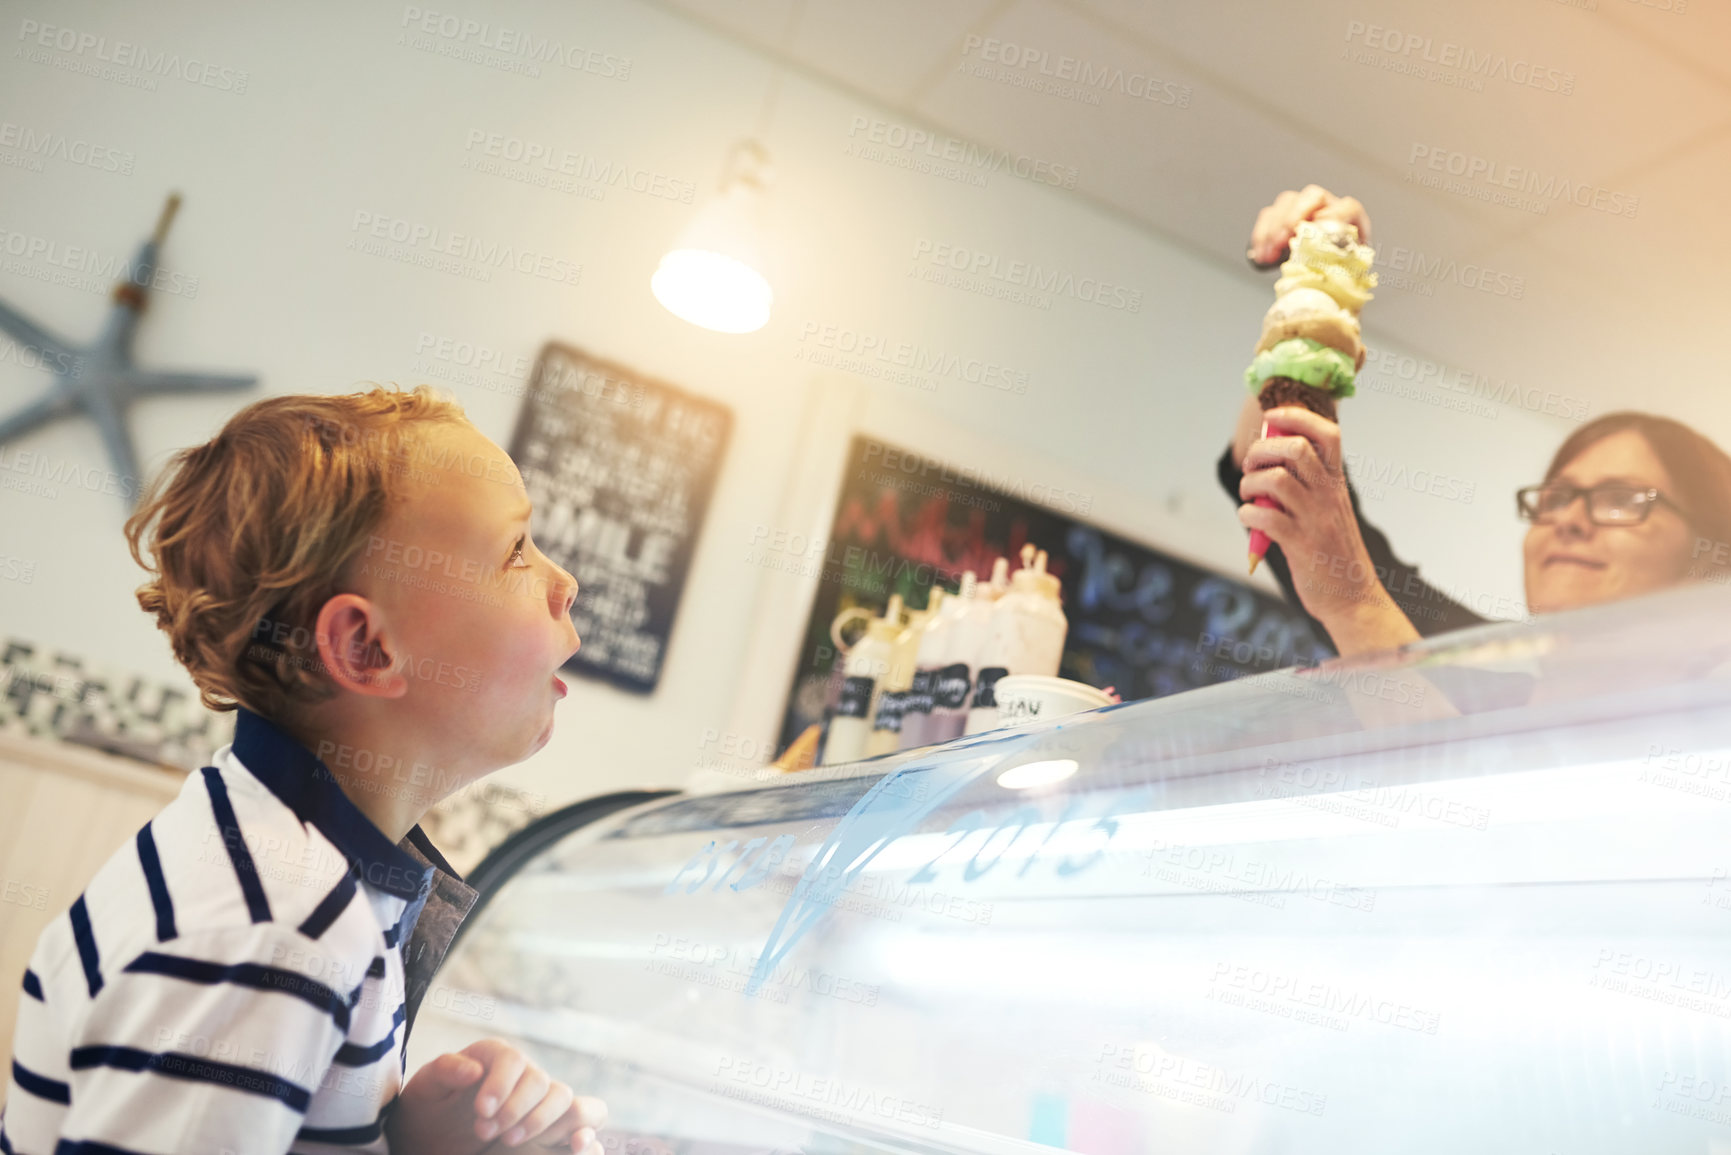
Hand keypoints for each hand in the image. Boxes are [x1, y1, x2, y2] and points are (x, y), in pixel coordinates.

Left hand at [386, 1039, 607, 1153]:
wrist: (432, 1143)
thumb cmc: (429, 1111)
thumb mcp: (424, 1090)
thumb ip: (444, 1072)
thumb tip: (473, 1069)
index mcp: (496, 1057)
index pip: (513, 1060)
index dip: (501, 1084)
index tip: (481, 1111)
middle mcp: (526, 1076)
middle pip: (542, 1081)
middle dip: (516, 1108)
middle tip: (484, 1132)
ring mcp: (542, 1104)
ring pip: (567, 1101)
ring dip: (543, 1121)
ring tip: (510, 1141)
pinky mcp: (553, 1132)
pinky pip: (585, 1126)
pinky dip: (588, 1135)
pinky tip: (577, 1145)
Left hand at [1237, 407, 1416, 655]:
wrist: (1353, 598)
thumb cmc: (1331, 552)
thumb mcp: (1327, 511)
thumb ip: (1304, 485)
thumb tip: (1264, 460)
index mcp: (1336, 484)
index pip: (1327, 434)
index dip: (1297, 417)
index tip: (1274, 417)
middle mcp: (1329, 496)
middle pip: (1295, 449)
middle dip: (1262, 450)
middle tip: (1252, 467)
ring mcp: (1316, 520)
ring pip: (1277, 480)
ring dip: (1251, 483)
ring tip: (1249, 497)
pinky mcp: (1301, 546)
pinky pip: (1267, 517)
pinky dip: (1248, 514)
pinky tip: (1250, 520)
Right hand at [1248, 185, 1371, 266]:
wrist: (1326, 274)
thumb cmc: (1338, 273)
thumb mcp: (1346, 275)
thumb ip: (1341, 274)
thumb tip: (1328, 284)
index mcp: (1351, 220)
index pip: (1348, 208)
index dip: (1334, 217)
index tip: (1317, 232)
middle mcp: (1328, 208)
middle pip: (1312, 196)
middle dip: (1293, 218)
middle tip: (1282, 243)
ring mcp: (1303, 209)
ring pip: (1287, 203)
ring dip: (1273, 229)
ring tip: (1268, 256)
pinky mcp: (1282, 216)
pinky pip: (1268, 216)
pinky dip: (1261, 236)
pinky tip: (1260, 256)